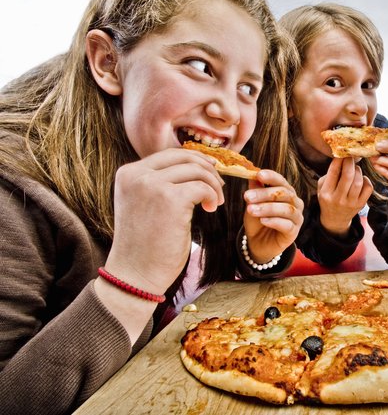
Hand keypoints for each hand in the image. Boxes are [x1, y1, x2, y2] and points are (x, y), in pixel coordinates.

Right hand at [105, 148, 224, 294]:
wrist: (135, 274)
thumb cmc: (144, 244)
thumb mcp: (143, 203)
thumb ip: (157, 183)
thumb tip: (192, 166)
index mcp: (128, 173)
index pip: (168, 154)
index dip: (194, 158)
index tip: (210, 169)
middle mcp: (137, 175)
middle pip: (183, 157)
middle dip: (207, 168)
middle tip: (218, 186)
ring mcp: (152, 185)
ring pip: (196, 170)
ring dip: (212, 185)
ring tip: (215, 202)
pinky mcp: (171, 200)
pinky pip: (202, 187)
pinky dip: (212, 196)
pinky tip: (210, 209)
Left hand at [243, 169, 303, 262]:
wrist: (258, 243)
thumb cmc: (258, 220)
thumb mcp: (253, 203)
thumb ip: (255, 189)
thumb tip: (251, 172)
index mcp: (287, 192)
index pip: (281, 181)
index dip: (271, 177)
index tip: (259, 175)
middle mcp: (295, 203)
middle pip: (284, 194)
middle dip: (264, 194)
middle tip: (247, 196)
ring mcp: (296, 218)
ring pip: (286, 209)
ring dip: (267, 208)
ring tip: (251, 210)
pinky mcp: (294, 232)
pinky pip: (286, 225)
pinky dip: (274, 221)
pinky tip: (262, 220)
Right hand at [317, 157, 372, 236]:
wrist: (335, 219)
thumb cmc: (328, 198)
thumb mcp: (322, 187)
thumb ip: (330, 174)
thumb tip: (341, 158)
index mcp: (326, 193)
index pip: (333, 172)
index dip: (339, 160)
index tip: (342, 153)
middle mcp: (338, 199)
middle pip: (348, 176)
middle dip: (350, 163)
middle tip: (350, 157)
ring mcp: (351, 203)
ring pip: (359, 181)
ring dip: (358, 171)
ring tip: (355, 168)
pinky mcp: (360, 204)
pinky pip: (368, 188)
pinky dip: (366, 180)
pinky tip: (361, 179)